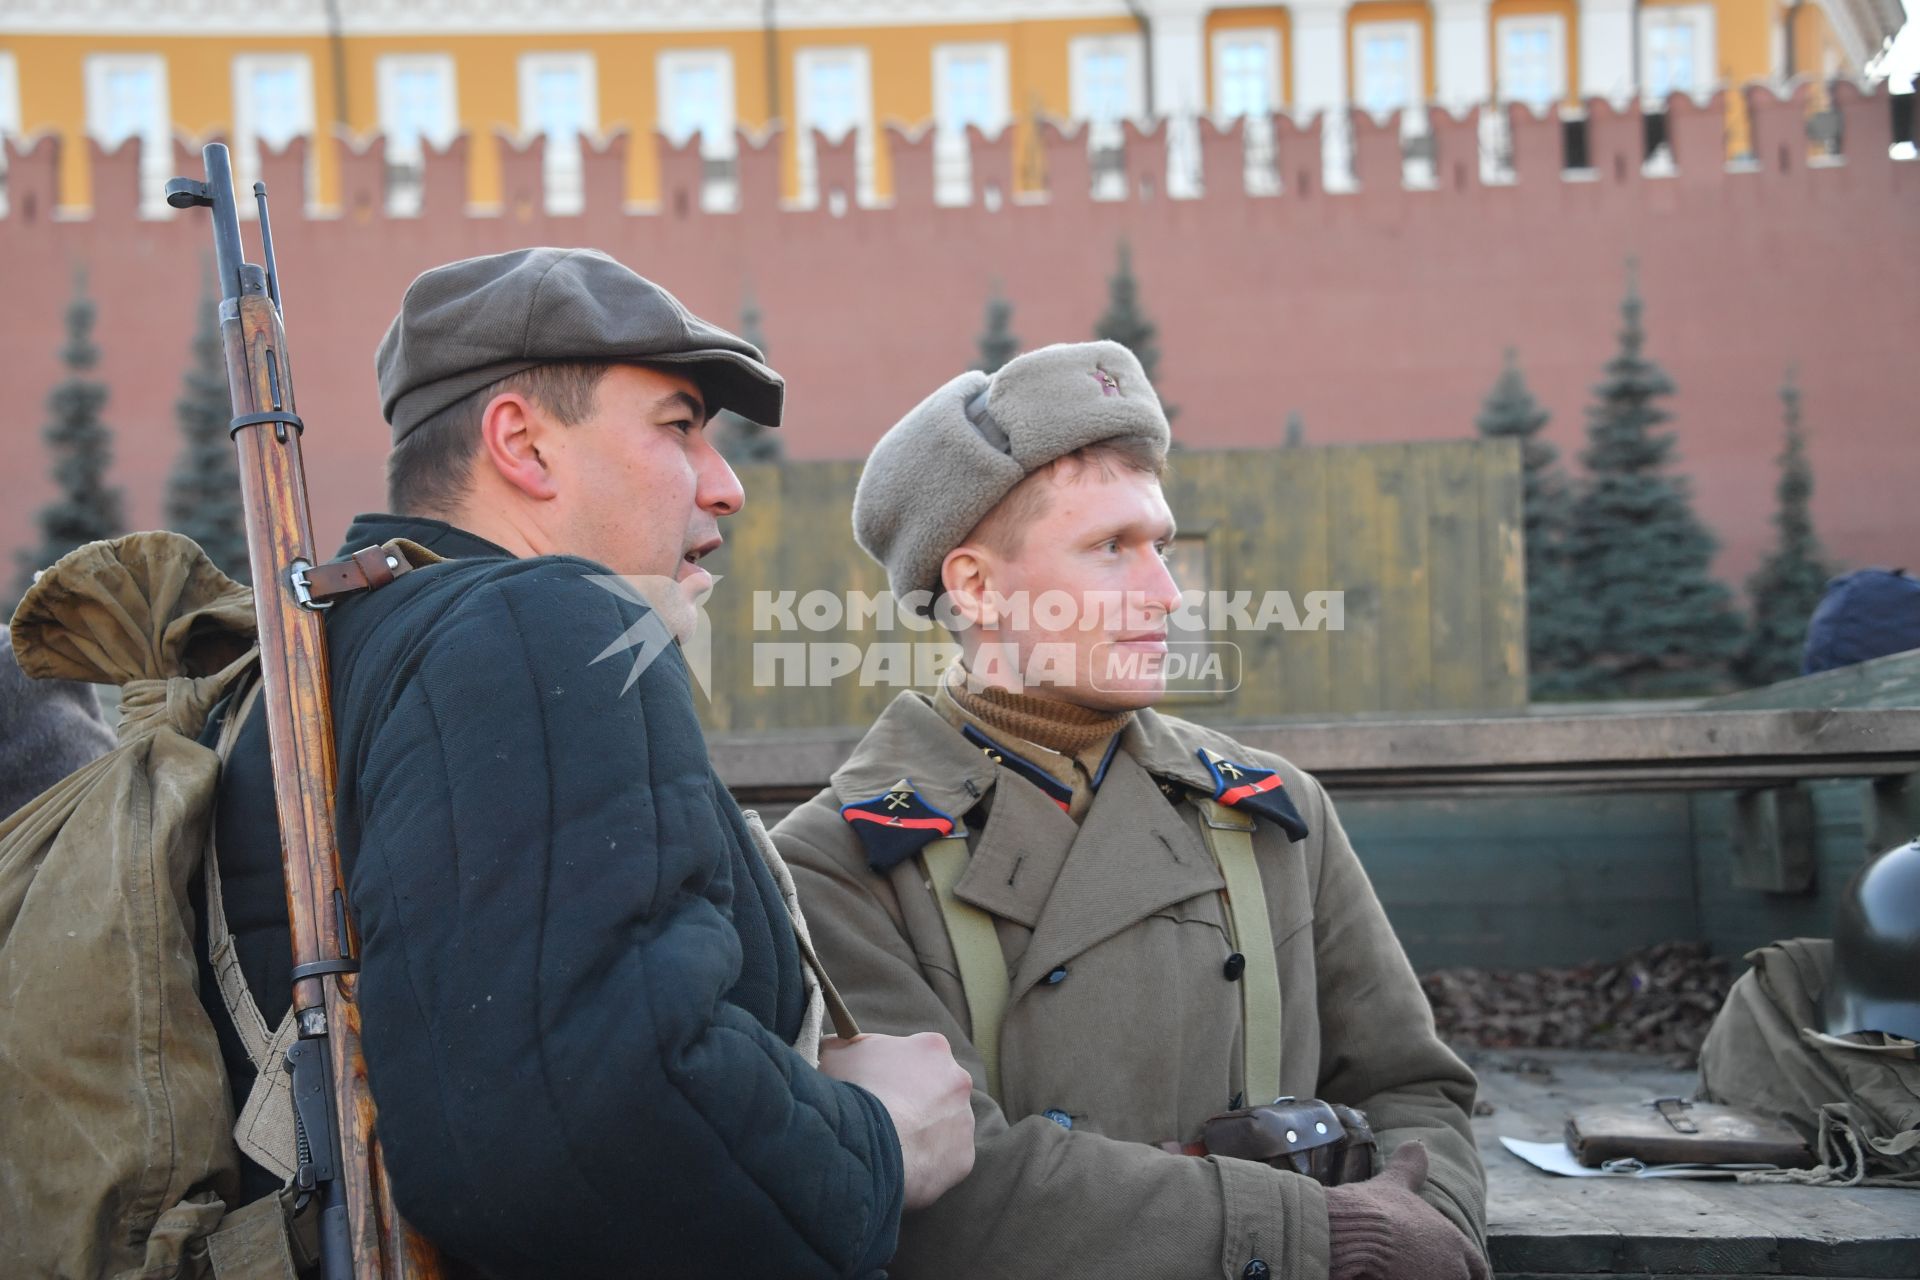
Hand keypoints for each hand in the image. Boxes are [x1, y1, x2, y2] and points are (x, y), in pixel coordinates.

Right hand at [818, 1032, 976, 1209]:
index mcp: (933, 1048)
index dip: (893, 1073)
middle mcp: (958, 1080)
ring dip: (923, 1134)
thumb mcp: (835, 1053)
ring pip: (943, 1126)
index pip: (917, 1056)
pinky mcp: (963, 1158)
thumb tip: (836, 1047)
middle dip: (915, 1102)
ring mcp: (964, 1121)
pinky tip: (900, 1167)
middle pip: (937, 1090)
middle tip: (884, 1119)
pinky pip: (944, 1161)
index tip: (876, 1087)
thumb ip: (845, 1046)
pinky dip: (925, 1165)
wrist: (863, 1142)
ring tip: (890, 1147)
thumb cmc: (849, 1092)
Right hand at [1323, 1142, 1489, 1279]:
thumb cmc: (1370, 1209)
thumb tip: (1417, 1144)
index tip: (1445, 1271)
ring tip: (1395, 1273)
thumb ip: (1410, 1168)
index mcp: (1456, 1244)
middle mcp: (1454, 1269)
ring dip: (1419, 1279)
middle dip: (1439, 1276)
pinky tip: (1382, 1278)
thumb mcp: (1393, 1184)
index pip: (1478, 1270)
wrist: (1346, 1232)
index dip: (1466, 1272)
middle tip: (1412, 1271)